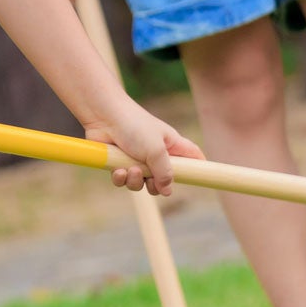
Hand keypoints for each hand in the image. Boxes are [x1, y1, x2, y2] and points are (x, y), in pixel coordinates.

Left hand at [86, 100, 203, 193]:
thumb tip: (167, 191)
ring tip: (131, 169)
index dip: (199, 167)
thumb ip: (165, 172)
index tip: (202, 178)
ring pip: (141, 183)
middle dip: (156, 185)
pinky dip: (120, 178)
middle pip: (163, 180)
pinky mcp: (118, 162)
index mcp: (171, 145)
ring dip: (135, 181)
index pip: (193, 157)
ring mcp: (136, 158)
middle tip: (151, 180)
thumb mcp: (156, 150)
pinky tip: (118, 170)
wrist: (102, 115)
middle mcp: (155, 153)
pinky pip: (123, 180)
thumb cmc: (134, 126)